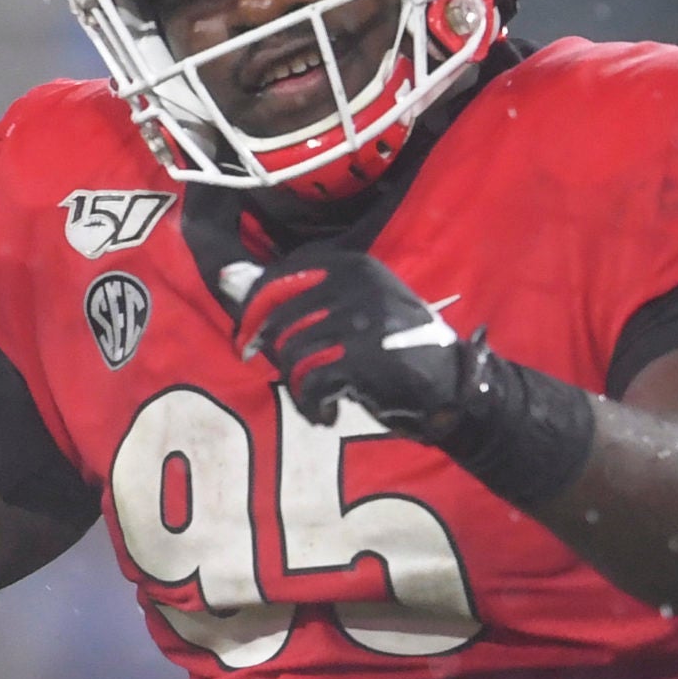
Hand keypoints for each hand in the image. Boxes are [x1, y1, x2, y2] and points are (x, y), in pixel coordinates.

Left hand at [231, 246, 472, 434]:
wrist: (450, 386)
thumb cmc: (394, 348)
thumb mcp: (354, 309)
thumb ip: (298, 297)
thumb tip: (226, 278)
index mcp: (352, 263)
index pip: (279, 276)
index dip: (254, 308)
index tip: (248, 336)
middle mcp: (355, 284)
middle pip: (279, 318)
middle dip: (270, 353)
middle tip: (283, 376)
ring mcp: (359, 319)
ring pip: (291, 352)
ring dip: (296, 386)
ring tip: (315, 401)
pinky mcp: (361, 358)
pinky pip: (309, 382)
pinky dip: (311, 406)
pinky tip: (325, 414)